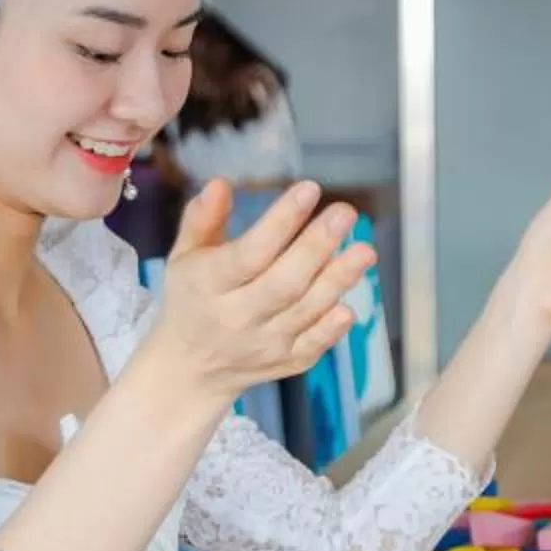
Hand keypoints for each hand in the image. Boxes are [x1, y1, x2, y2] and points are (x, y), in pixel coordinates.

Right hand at [150, 179, 373, 399]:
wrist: (190, 367)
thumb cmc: (193, 297)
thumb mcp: (184, 256)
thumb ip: (202, 219)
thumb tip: (220, 183)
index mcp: (207, 286)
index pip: (248, 254)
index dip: (280, 222)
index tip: (309, 190)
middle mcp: (235, 318)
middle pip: (283, 283)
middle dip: (317, 247)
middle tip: (346, 213)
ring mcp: (263, 344)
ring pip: (304, 311)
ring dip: (338, 280)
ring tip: (365, 250)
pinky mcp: (285, 362)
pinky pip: (312, 345)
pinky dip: (332, 328)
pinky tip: (350, 305)